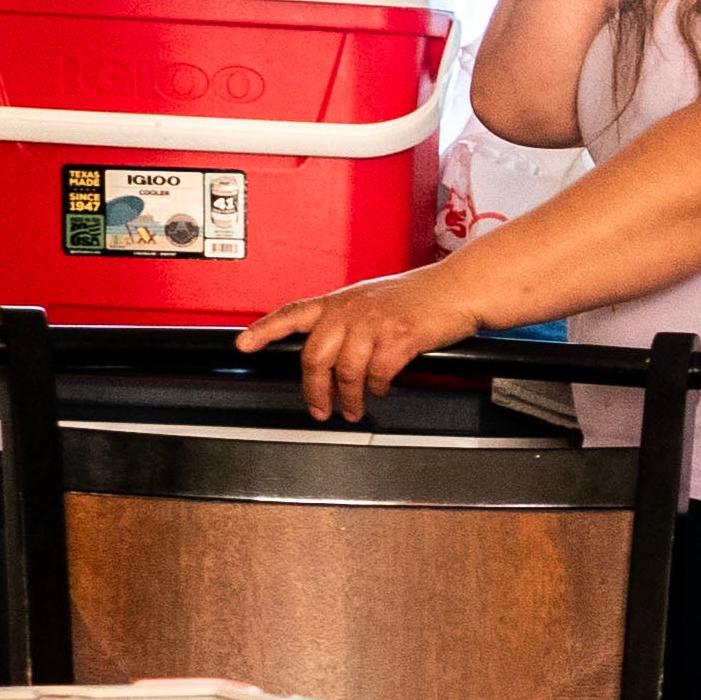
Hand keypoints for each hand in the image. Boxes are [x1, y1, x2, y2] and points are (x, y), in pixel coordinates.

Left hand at [239, 259, 491, 421]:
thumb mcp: (373, 299)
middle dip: (314, 391)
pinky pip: (377, 374)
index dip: (264, 330)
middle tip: (319, 410)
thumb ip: (347, 320)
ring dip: (348, 398)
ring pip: (346, 372)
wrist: (458, 289)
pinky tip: (383, 389)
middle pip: (315, 356)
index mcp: (340, 301)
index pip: (292, 314)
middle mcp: (351, 310)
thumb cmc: (420, 296)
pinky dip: (378, 388)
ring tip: (353, 409)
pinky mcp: (398, 338)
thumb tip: (330, 352)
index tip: (243, 345)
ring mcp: (374, 323)